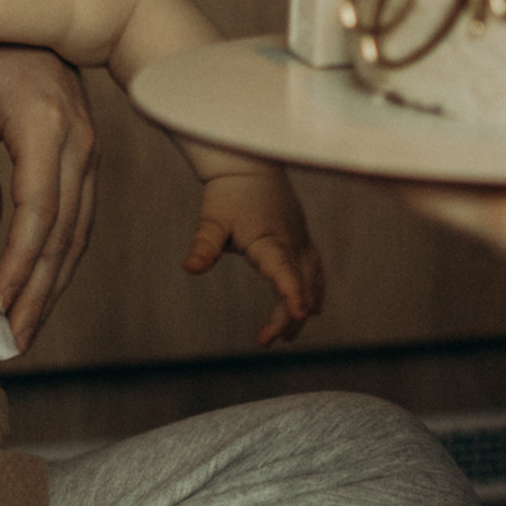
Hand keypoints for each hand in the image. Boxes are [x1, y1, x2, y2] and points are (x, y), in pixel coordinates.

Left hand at [0, 47, 100, 349]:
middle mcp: (80, 143)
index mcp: (46, 127)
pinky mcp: (90, 158)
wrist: (35, 17)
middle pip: (66, 233)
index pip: (39, 211)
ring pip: (81, 232)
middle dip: (40, 291)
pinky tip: (44, 286)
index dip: (19, 262)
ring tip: (28, 328)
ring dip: (55, 284)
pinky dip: (65, 259)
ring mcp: (92, 151)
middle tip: (16, 339)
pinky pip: (83, 218)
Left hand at [183, 167, 323, 345]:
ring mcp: (300, 239)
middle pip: (300, 285)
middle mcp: (292, 242)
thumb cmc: (228, 193)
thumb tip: (190, 268)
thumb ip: (203, 245)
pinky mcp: (301, 236)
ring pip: (312, 279)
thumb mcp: (212, 220)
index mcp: (270, 240)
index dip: (293, 294)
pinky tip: (309, 307)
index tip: (300, 315)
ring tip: (288, 337)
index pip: (285, 272)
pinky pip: (314, 269)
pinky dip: (312, 289)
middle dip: (287, 317)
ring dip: (302, 307)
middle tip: (265, 342)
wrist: (249, 163)